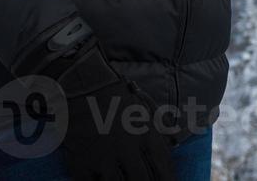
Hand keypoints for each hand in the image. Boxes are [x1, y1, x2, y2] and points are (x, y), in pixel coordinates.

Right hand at [49, 41, 177, 180]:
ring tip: (124, 180)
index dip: (167, 180)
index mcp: (146, 136)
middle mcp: (127, 151)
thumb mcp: (144, 107)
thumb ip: (161, 128)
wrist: (82, 85)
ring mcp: (104, 160)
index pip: (163, 170)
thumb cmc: (115, 94)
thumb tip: (174, 143)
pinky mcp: (82, 165)